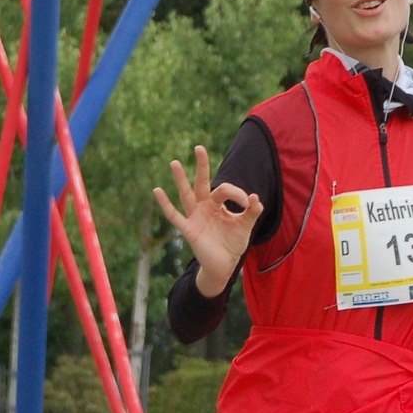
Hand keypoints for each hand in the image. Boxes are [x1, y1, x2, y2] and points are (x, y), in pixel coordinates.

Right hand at [152, 145, 262, 295]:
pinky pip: (174, 215)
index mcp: (217, 204)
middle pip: (201, 182)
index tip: (249, 203)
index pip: (224, 189)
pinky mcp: (189, 229)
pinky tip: (157, 190)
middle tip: (199, 147)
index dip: (238, 193)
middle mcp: (204, 207)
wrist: (224, 265)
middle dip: (201, 165)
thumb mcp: (245, 226)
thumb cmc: (232, 244)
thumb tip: (256, 198)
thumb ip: (252, 212)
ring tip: (175, 162)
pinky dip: (165, 204)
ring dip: (180, 179)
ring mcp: (195, 217)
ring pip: (186, 194)